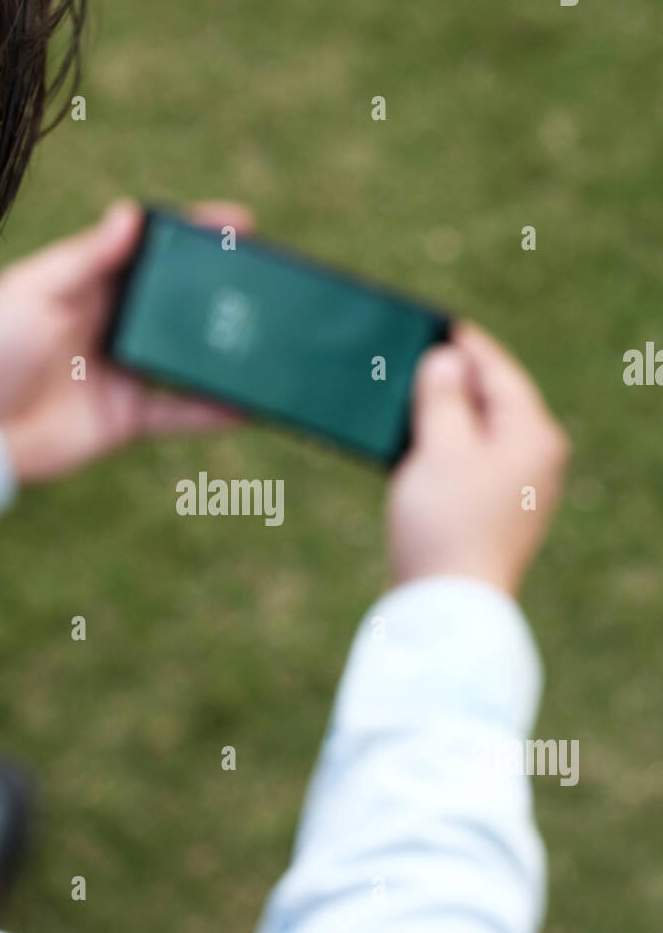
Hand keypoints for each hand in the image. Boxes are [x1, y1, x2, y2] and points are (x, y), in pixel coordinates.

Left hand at [0, 199, 251, 481]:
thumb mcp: (37, 291)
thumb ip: (87, 258)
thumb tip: (133, 214)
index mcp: (94, 282)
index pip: (154, 249)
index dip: (197, 233)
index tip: (242, 222)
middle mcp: (116, 322)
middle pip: (181, 302)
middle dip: (225, 291)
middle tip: (272, 281)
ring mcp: (127, 370)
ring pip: (190, 357)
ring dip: (228, 350)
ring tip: (273, 338)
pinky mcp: (129, 417)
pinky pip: (183, 413)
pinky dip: (216, 410)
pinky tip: (252, 404)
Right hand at [387, 323, 569, 596]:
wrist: (446, 608)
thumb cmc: (445, 524)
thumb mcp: (439, 446)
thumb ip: (443, 396)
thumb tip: (446, 360)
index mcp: (532, 434)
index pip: (498, 371)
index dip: (463, 345)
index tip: (434, 324)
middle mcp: (533, 461)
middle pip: (489, 402)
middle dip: (448, 381)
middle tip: (409, 358)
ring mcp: (514, 492)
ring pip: (474, 436)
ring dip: (438, 417)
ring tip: (399, 399)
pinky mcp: (490, 517)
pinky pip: (464, 466)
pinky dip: (437, 450)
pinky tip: (406, 449)